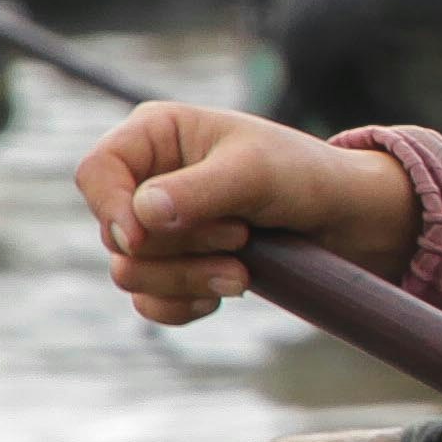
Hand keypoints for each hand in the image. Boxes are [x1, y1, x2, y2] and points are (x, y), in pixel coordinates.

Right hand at [74, 103, 419, 324]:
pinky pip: (149, 303)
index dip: (109, 208)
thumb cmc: (302, 176)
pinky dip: (183, 305)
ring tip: (242, 271)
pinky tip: (224, 293)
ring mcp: (158, 229)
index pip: (96, 172)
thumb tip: (141, 217)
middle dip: (179, 247)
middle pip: (115, 234)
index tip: (140, 237)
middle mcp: (147, 180)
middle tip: (239, 235)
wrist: (344, 220)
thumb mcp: (255, 172)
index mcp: (155, 136)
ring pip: (130, 274)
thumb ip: (198, 191)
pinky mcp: (174, 268)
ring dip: (187, 278)